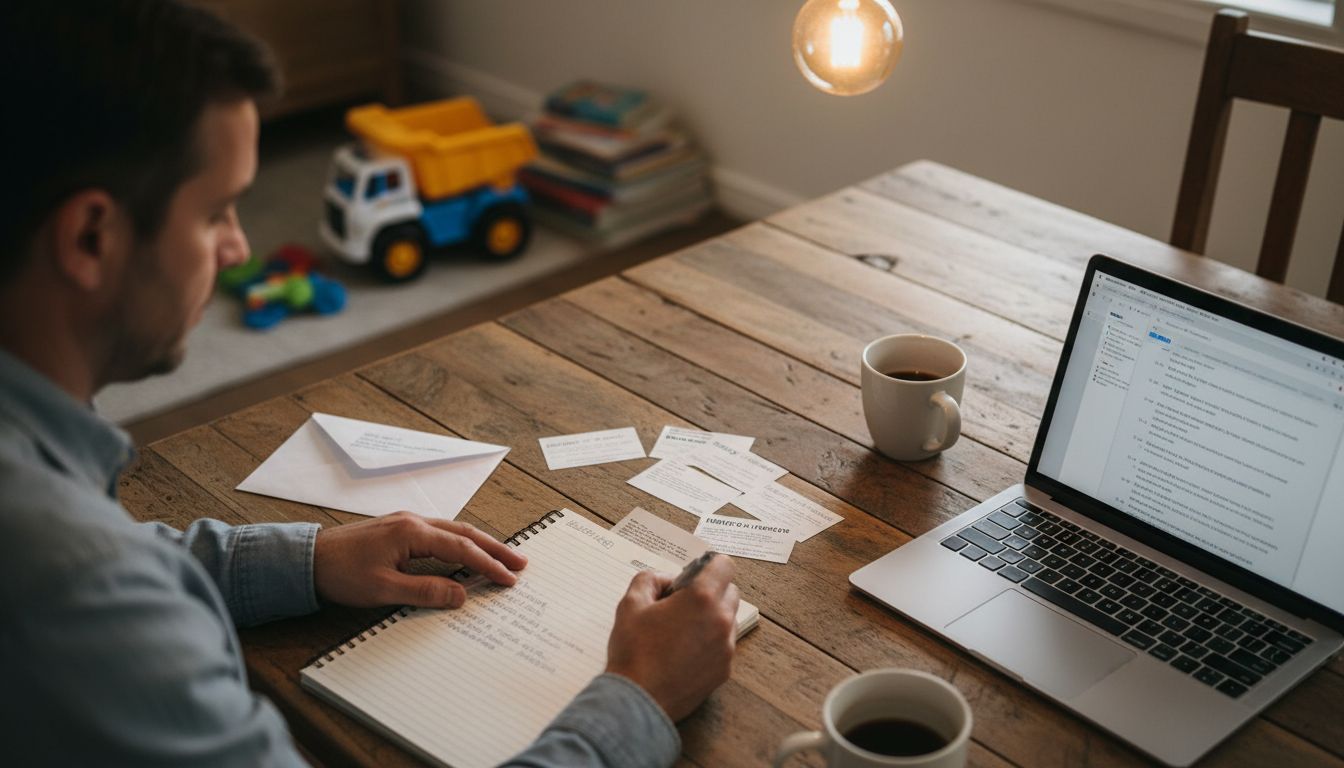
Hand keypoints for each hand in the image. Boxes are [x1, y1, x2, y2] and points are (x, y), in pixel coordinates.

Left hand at [313, 512, 526, 608]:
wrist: (306, 559)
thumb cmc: (340, 573)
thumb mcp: (383, 589)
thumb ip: (425, 591)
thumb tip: (461, 595)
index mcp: (412, 532)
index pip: (461, 549)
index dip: (488, 565)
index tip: (509, 579)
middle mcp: (413, 522)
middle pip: (464, 533)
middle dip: (494, 548)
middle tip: (521, 562)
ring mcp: (405, 523)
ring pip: (453, 531)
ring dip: (479, 544)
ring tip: (502, 558)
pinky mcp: (398, 530)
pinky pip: (439, 534)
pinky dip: (460, 544)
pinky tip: (466, 554)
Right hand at [605, 555, 739, 720]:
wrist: (637, 700)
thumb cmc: (632, 651)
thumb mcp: (630, 604)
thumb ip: (650, 579)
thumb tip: (666, 580)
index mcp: (701, 598)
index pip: (724, 565)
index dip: (708, 566)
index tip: (692, 577)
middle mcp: (721, 621)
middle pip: (730, 592)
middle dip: (710, 592)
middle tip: (680, 604)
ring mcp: (726, 648)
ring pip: (728, 620)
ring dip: (711, 618)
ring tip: (680, 631)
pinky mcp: (724, 670)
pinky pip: (723, 646)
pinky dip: (709, 643)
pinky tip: (683, 653)